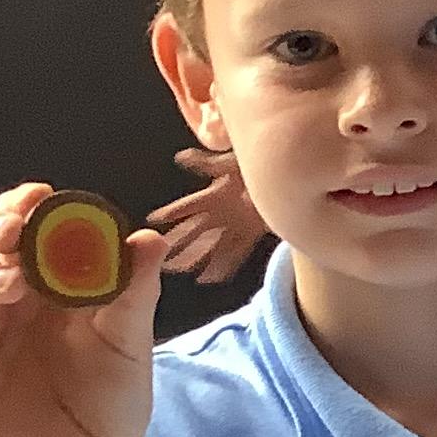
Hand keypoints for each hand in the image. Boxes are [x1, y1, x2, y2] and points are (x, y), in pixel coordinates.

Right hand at [145, 146, 266, 284]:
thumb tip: (181, 157)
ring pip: (211, 246)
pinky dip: (224, 266)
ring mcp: (234, 225)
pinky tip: (211, 279)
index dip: (171, 213)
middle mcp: (221, 213)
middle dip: (179, 245)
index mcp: (214, 195)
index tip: (153, 220)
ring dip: (197, 259)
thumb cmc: (253, 166)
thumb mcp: (229, 163)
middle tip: (163, 259)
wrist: (283, 176)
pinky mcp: (251, 234)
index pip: (187, 206)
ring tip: (182, 272)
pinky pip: (236, 253)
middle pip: (195, 233)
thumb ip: (206, 163)